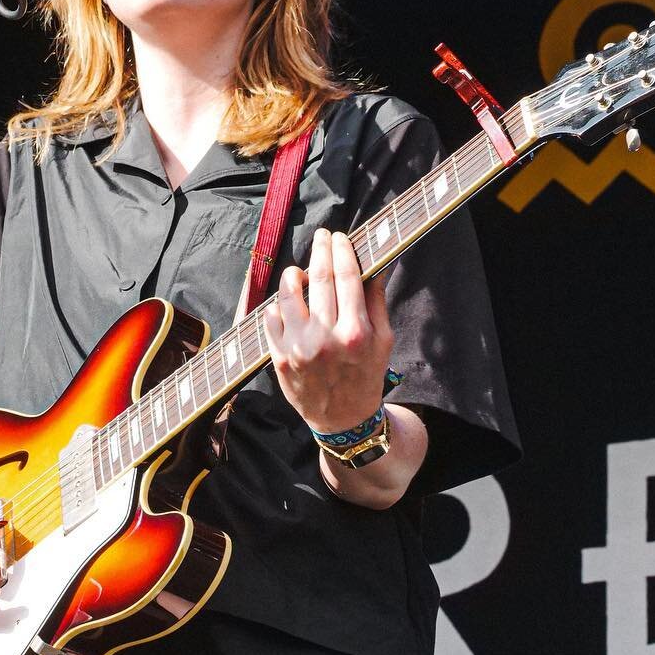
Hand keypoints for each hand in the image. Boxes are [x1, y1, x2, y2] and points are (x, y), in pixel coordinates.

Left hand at [264, 228, 392, 435]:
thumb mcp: (383, 341)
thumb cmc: (366, 375)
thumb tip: (375, 263)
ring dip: (294, 274)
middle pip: (319, 278)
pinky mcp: (279, 356)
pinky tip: (288, 301)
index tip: (339, 237)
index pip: (347, 277)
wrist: (342, 418)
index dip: (342, 250)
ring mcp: (299, 347)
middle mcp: (325, 338)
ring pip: (289, 293)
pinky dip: (279, 303)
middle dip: (320, 250)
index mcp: (355, 333)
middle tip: (322, 236)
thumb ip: (376, 301)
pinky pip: (272, 316)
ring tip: (299, 270)